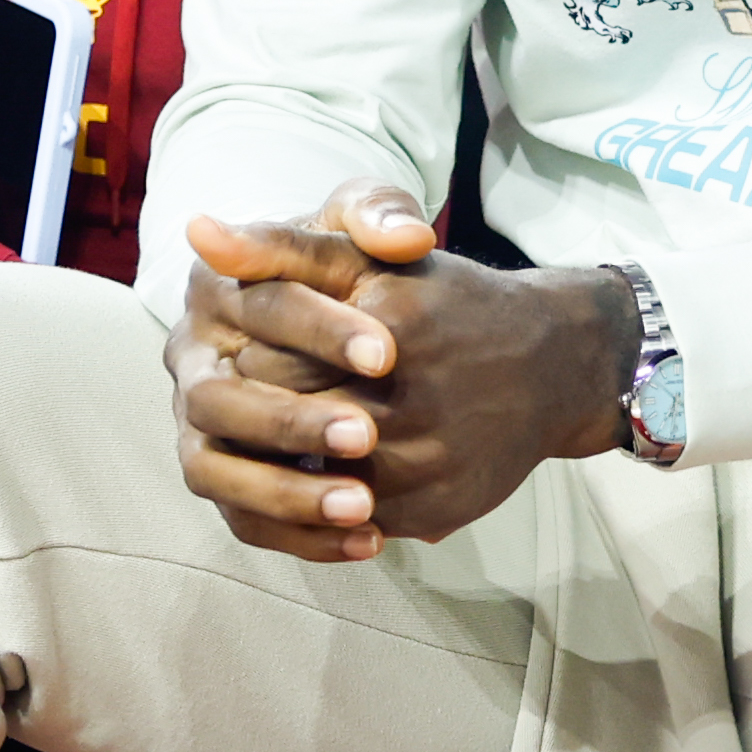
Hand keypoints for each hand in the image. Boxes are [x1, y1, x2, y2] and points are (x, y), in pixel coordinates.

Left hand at [165, 183, 635, 561]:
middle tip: (267, 396)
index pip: (267, 358)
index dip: (253, 356)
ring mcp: (426, 462)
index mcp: (391, 323)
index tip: (256, 348)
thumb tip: (197, 231)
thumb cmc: (444, 298)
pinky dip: (331, 500)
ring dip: (292, 462)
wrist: (554, 364)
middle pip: (287, 419)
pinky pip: (353, 520)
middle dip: (267, 410)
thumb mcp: (369, 253)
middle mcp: (413, 399)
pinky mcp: (436, 509)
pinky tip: (330, 472)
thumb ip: (281, 245)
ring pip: (314, 478)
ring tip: (289, 436)